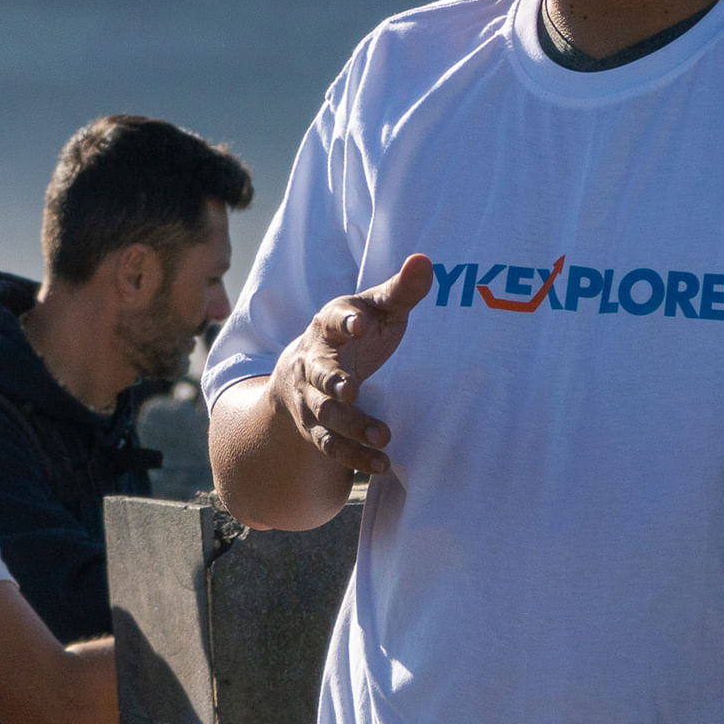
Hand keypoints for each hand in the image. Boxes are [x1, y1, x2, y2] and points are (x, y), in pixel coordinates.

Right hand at [270, 254, 431, 475]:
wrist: (299, 374)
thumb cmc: (353, 335)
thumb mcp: (375, 310)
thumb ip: (400, 290)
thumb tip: (425, 260)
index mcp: (328, 326)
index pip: (333, 319)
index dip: (345, 319)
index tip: (360, 322)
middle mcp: (313, 363)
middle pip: (320, 373)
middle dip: (334, 382)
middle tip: (352, 390)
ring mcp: (311, 399)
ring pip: (326, 415)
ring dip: (352, 426)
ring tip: (383, 436)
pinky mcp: (316, 430)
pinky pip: (332, 446)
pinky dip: (355, 457)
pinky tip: (382, 463)